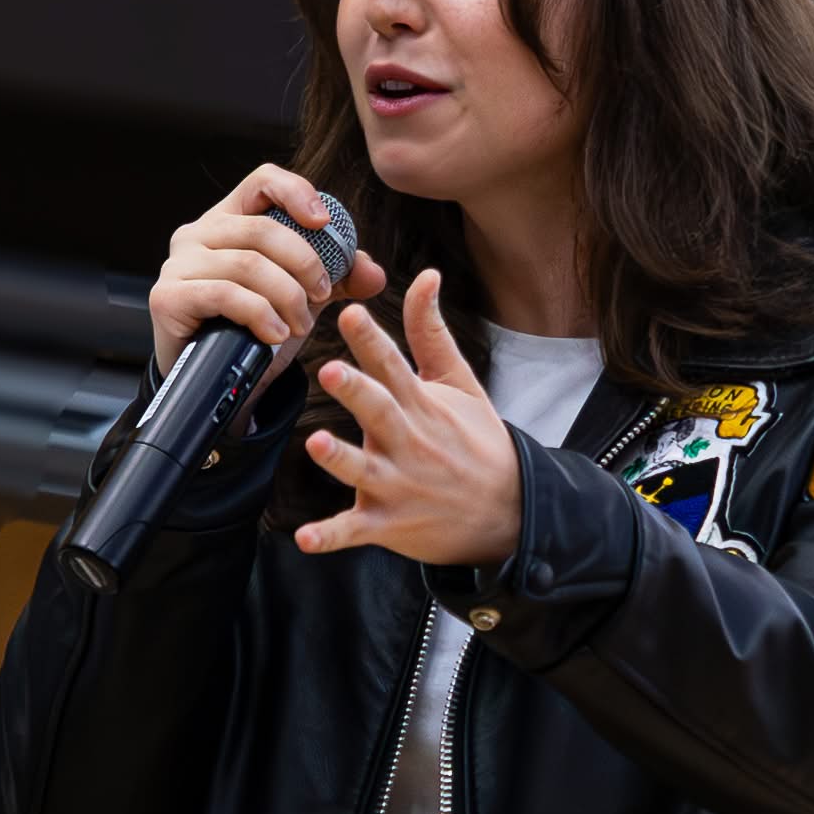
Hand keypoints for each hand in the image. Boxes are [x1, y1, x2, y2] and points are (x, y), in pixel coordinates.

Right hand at [148, 164, 386, 382]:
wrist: (213, 380)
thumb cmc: (253, 328)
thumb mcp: (301, 297)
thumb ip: (338, 279)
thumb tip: (373, 273)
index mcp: (231, 219)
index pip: (262, 181)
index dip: (296, 192)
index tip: (324, 223)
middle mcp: (199, 233)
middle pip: (263, 229)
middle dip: (305, 264)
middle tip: (321, 296)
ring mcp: (179, 263)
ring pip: (248, 264)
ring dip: (286, 297)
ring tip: (299, 325)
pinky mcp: (168, 296)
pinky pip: (225, 294)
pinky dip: (260, 314)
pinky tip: (274, 334)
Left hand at [295, 269, 520, 568]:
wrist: (508, 511)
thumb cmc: (477, 440)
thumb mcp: (460, 382)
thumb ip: (431, 331)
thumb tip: (425, 275)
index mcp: (421, 404)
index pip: (393, 366)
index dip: (371, 340)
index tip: (351, 313)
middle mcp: (408, 442)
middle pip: (378, 411)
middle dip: (356, 391)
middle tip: (331, 370)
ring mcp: (398, 485)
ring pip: (363, 470)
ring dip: (340, 458)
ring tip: (316, 443)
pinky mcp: (387, 523)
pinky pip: (355, 530)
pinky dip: (331, 536)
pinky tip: (305, 538)